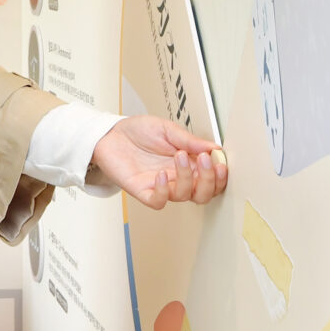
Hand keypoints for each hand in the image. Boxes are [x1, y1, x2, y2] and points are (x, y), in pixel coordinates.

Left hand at [91, 115, 226, 208]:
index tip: (219, 161)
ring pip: (184, 196)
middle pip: (203, 193)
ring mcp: (161, 185)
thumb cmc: (138, 132)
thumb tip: (215, 147)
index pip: (211, 178)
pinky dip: (163, 191)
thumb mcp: (167, 129)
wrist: (110, 134)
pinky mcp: (143, 191)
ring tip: (179, 155)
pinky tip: (161, 174)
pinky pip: (158, 201)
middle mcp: (177, 177)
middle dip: (209, 179)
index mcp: (188, 163)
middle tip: (204, 159)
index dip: (219, 175)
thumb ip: (189, 140)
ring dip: (186, 178)